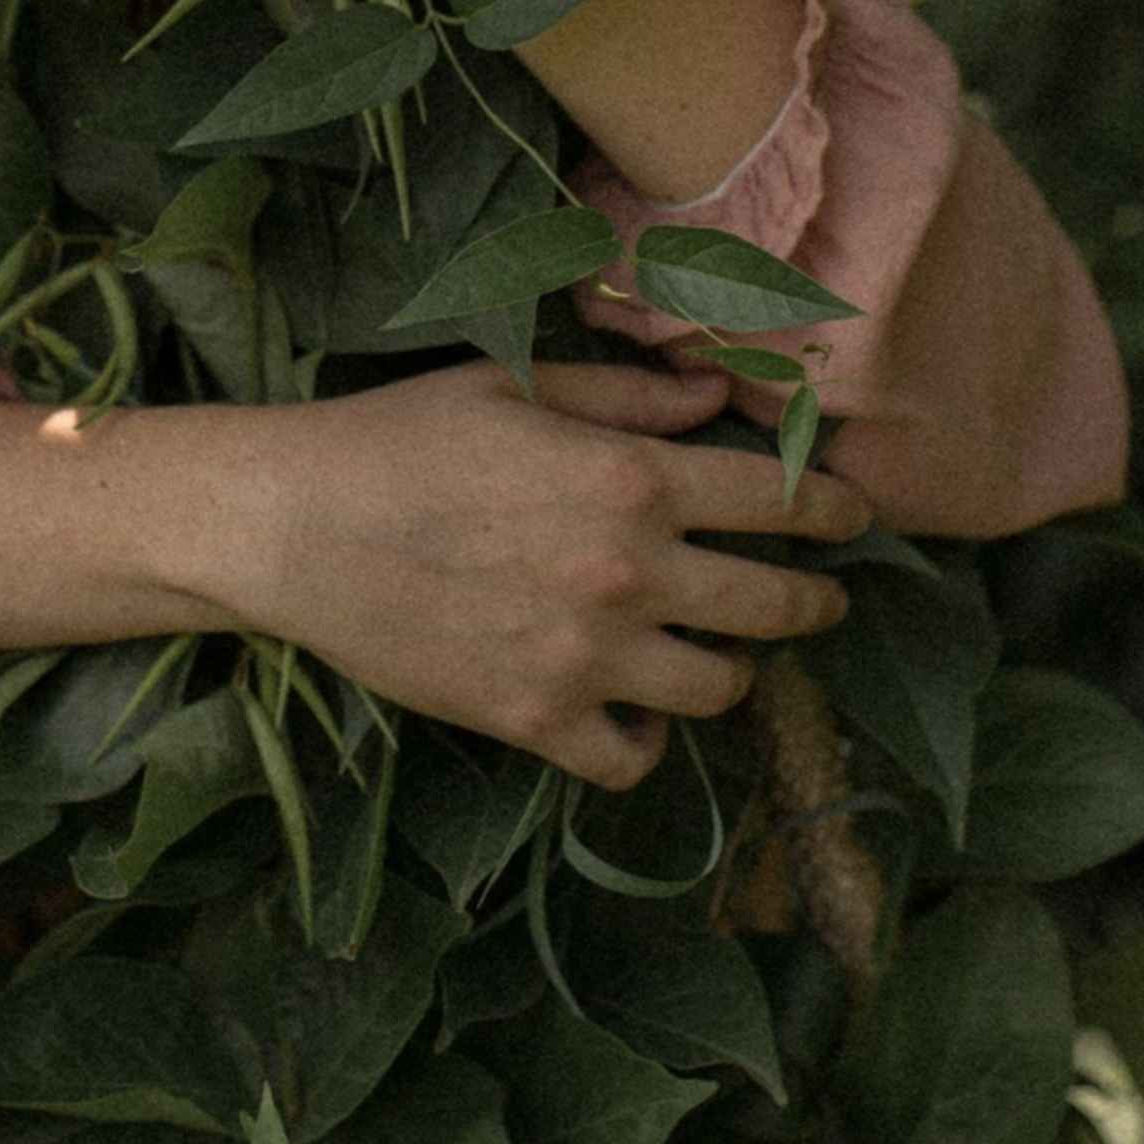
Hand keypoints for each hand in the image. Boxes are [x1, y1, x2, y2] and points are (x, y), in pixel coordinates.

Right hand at [197, 361, 870, 790]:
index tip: (855, 517)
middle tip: (817, 598)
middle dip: (814, 600)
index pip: (786, 501)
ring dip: (732, 669)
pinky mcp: (534, 720)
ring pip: (721, 689)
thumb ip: (629, 397)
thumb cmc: (397, 436)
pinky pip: (633, 758)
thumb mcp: (515, 385)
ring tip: (716, 654)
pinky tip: (637, 712)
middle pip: (777, 606)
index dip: (839, 510)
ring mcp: (586, 658)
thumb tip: (718, 401)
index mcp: (632, 478)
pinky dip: (648, 740)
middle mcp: (629, 573)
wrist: (289, 524)